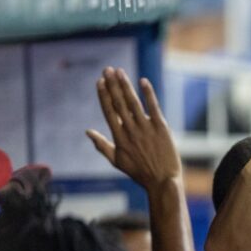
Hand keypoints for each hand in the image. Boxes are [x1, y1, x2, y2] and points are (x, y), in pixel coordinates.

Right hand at [87, 68, 180, 189]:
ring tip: (119, 71)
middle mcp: (131, 131)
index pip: (109, 112)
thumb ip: (102, 145)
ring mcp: (146, 129)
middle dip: (112, 85)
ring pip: (133, 103)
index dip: (104, 95)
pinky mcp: (161, 129)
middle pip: (119, 103)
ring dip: (125, 85)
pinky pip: (154, 108)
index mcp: (119, 138)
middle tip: (107, 69)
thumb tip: (87, 131)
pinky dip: (148, 94)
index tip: (99, 81)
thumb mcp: (117, 161)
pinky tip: (143, 81)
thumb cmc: (140, 173)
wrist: (162, 181)